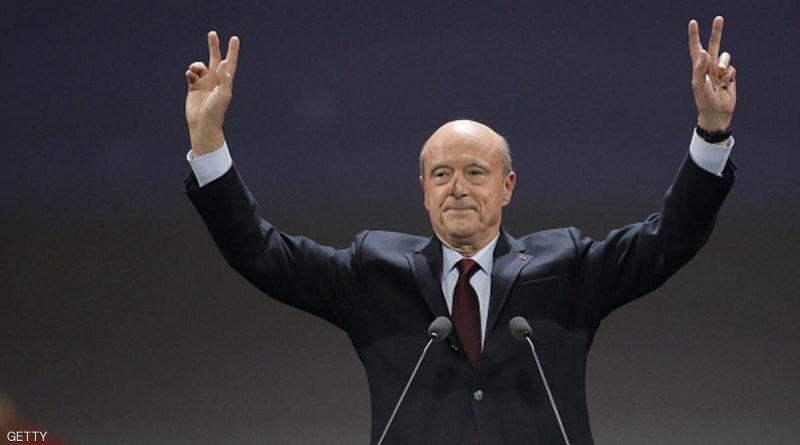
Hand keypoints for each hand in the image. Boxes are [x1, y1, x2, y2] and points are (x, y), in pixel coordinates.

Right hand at [185, 31, 239, 155]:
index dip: (232, 51)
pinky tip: (190, 76)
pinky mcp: (193, 87)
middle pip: (215, 59)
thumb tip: (225, 62)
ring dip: (196, 64)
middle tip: (212, 33)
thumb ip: (224, 77)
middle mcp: (215, 80)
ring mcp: (204, 83)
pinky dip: (190, 72)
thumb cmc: (216, 111)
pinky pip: (191, 74)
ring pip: (200, 66)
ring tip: (194, 69)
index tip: (234, 38)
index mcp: (225, 81)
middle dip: (213, 46)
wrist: (203, 123)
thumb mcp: (223, 94)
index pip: (230, 63)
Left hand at [688, 16, 735, 132]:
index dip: (694, 36)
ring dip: (724, 64)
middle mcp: (709, 66)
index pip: (696, 48)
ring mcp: (720, 70)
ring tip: (721, 76)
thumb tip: (703, 52)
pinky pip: (732, 69)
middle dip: (716, 32)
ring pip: (726, 57)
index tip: (693, 23)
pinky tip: (726, 85)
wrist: (717, 112)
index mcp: (698, 67)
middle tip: (719, 18)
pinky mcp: (730, 75)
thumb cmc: (704, 100)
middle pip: (714, 45)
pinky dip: (729, 76)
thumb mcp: (699, 85)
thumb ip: (700, 68)